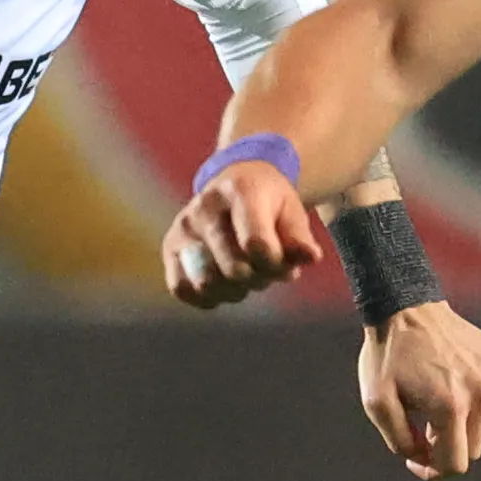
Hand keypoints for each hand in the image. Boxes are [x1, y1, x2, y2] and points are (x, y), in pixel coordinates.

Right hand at [162, 158, 320, 308]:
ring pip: (208, 283)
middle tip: (267, 270)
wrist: (236, 184)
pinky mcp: (170, 247)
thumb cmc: (269, 203)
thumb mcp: (292, 212)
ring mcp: (183, 227)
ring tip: (245, 275)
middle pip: (234, 269)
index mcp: (240, 190)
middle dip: (259, 279)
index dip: (275, 265)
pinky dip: (207, 297)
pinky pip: (182, 289)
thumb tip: (310, 258)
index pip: (256, 243)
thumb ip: (299, 238)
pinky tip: (224, 285)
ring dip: (235, 290)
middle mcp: (205, 206)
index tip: (285, 264)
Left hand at [360, 304, 480, 480]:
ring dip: (462, 423)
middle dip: (446, 446)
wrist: (407, 306)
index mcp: (451, 406)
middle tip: (422, 427)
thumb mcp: (377, 404)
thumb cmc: (387, 356)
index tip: (416, 463)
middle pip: (473, 450)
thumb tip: (425, 460)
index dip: (434, 471)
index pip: (456, 464)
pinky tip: (452, 378)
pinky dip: (474, 399)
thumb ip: (400, 442)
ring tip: (436, 399)